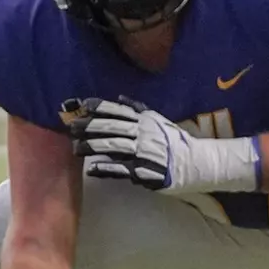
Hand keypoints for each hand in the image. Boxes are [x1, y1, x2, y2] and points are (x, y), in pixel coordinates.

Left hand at [65, 96, 257, 193]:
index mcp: (145, 121)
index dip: (99, 107)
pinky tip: (91, 168)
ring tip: (75, 147)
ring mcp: (144, 153)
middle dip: (89, 126)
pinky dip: (105, 169)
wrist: (197, 163)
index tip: (81, 105)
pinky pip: (122, 170)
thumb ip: (138, 109)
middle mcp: (143, 134)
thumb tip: (119, 97)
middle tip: (70, 127)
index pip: (118, 110)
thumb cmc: (176, 143)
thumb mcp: (159, 121)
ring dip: (92, 147)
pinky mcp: (145, 171)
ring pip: (114, 147)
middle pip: (112, 128)